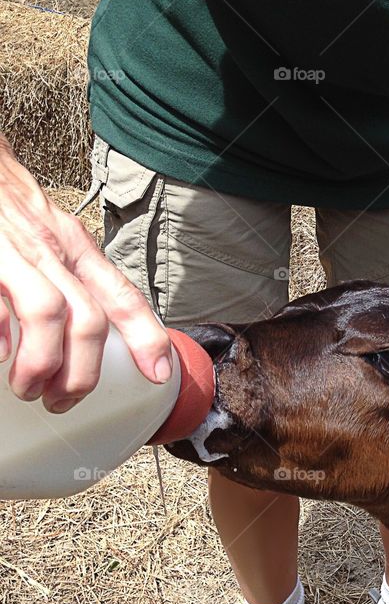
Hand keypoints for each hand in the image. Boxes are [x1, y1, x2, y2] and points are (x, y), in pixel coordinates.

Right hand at [0, 136, 170, 412]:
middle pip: (89, 319)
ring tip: (31, 390)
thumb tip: (74, 327)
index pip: (122, 293)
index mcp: (73, 245)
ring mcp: (14, 252)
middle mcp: (50, 248)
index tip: (158, 374)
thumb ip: (64, 269)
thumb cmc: (0, 203)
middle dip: (83, 372)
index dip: (146, 337)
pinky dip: (2, 338)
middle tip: (65, 401)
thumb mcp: (44, 228)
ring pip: (50, 315)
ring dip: (44, 365)